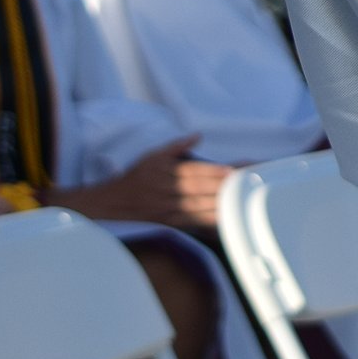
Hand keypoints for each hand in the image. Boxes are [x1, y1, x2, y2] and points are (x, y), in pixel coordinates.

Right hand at [48, 136, 228, 229]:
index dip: (214, 171)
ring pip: (198, 207)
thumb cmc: (135, 178)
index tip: (233, 170)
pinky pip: (192, 223)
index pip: (194, 171)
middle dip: (223, 186)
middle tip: (246, 184)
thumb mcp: (152, 157)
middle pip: (200, 189)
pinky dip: (208, 222)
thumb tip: (197, 135)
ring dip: (220, 204)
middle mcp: (169, 191)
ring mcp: (169, 209)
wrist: (111, 204)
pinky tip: (225, 221)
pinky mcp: (170, 223)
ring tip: (241, 201)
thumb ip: (176, 146)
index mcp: (166, 172)